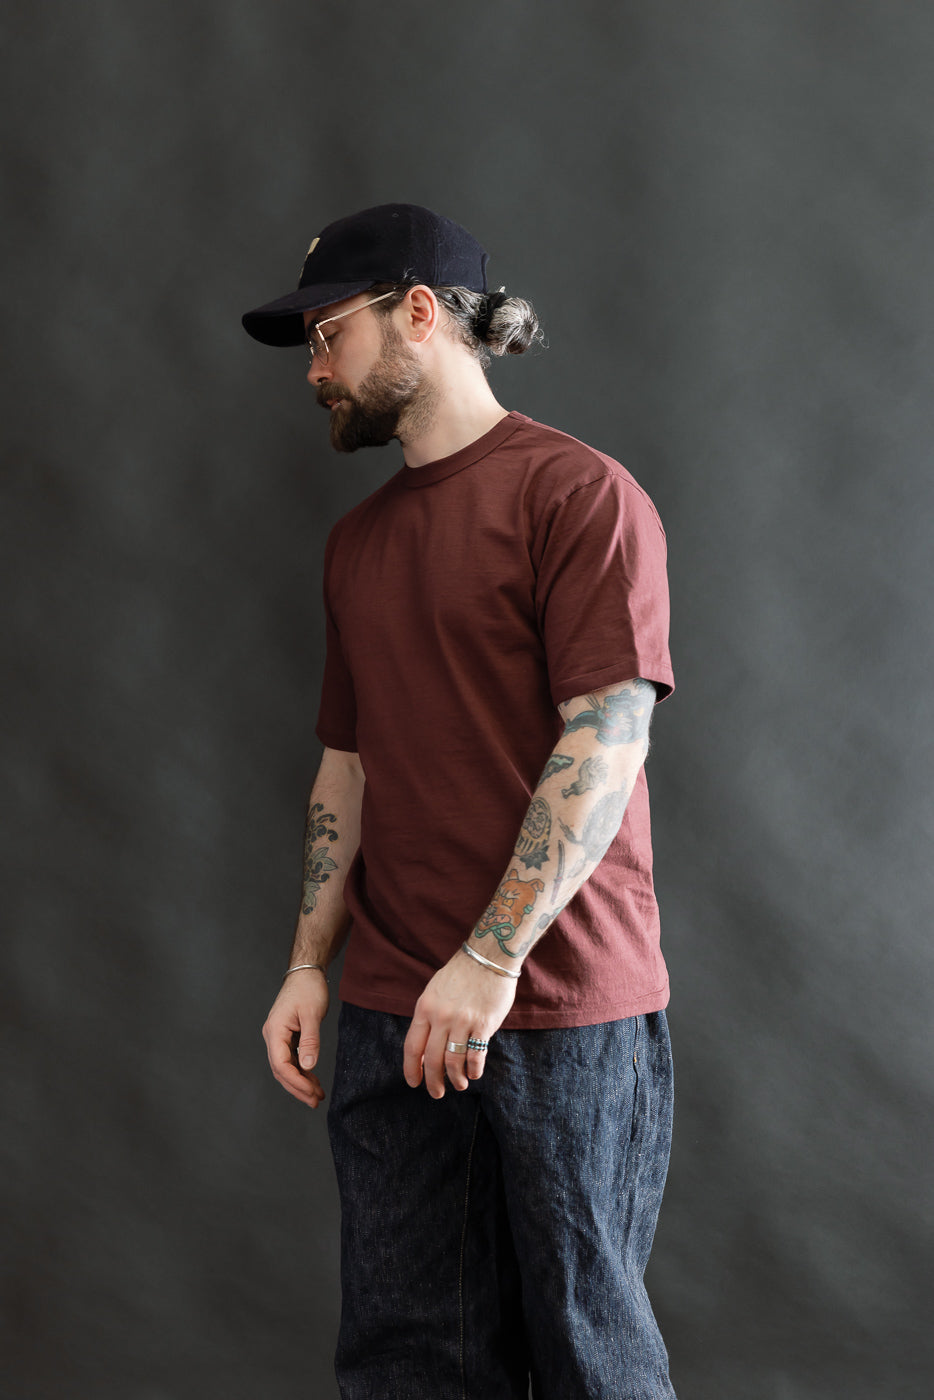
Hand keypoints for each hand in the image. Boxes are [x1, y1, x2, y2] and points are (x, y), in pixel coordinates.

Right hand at [262, 969, 329, 1107]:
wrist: (305, 973)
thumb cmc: (308, 989)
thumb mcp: (312, 1014)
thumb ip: (310, 1040)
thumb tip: (308, 1066)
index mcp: (275, 1031)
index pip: (280, 1064)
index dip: (295, 1081)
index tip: (311, 1092)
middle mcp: (272, 1036)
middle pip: (281, 1070)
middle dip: (297, 1088)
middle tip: (315, 1101)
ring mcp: (278, 1037)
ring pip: (285, 1067)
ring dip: (299, 1082)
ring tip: (316, 1095)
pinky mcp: (286, 1036)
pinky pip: (290, 1059)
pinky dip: (301, 1071)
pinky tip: (312, 1079)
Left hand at [403, 950, 517, 1097]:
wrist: (488, 956)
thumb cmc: (462, 974)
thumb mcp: (435, 991)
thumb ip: (430, 1016)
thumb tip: (426, 1045)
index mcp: (425, 1008)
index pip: (412, 1046)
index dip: (411, 1068)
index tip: (414, 1083)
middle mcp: (440, 1017)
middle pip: (431, 1059)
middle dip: (433, 1081)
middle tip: (437, 1093)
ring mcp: (462, 1021)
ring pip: (453, 1061)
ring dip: (456, 1079)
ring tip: (459, 1085)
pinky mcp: (483, 1024)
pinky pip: (475, 1055)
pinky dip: (474, 1069)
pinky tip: (474, 1073)